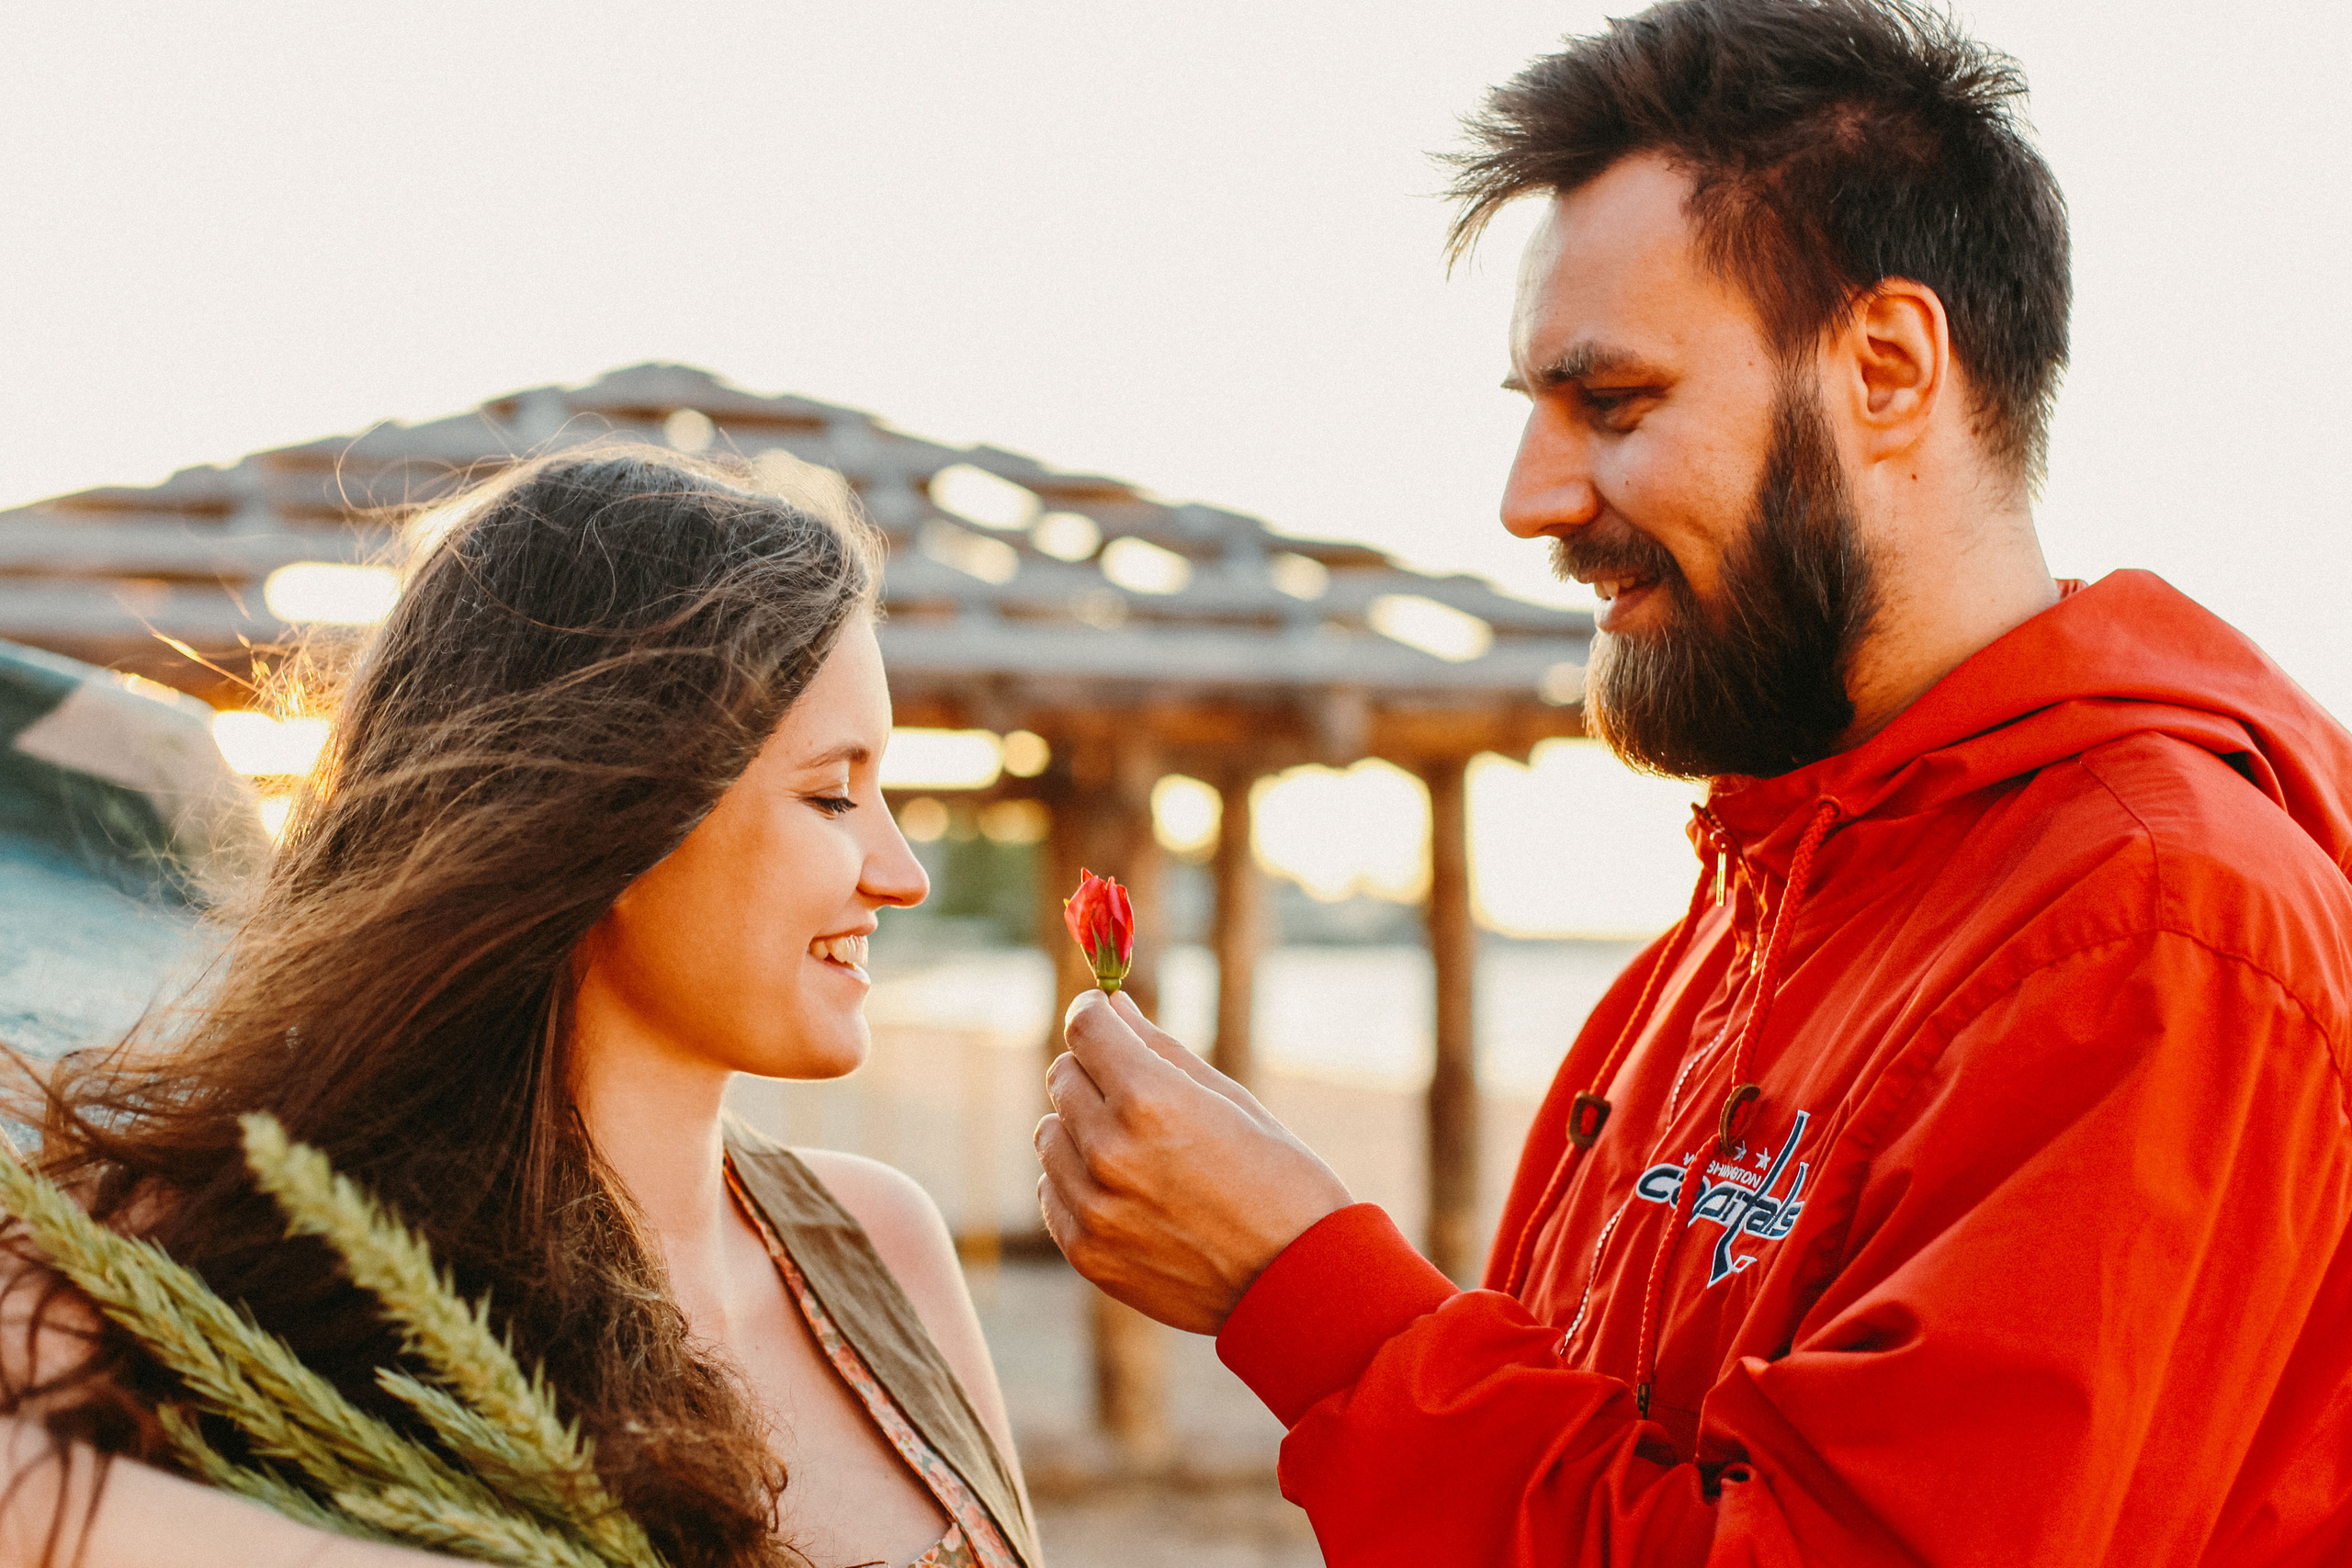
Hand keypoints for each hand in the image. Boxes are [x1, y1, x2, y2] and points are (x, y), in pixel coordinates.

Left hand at [1035, 990, 1351, 1333]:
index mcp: (1150, 1100)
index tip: (1103, 1015)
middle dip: (1094, 1070)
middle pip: (1063, 1076)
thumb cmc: (1281, 1180)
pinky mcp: (1086, 1252)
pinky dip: (1077, 1179)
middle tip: (1137, 1090)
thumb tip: (1111, 1005)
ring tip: (1139, 1148)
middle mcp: (1109, 1150)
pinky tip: (1126, 1190)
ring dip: (1081, 1127)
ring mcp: (1093, 1207)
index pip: (1084, 1029)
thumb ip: (1159, 1049)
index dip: (1094, 1013)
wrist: (1298, 1284)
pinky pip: (1052, 1189)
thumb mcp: (1230, 1100)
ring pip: (1050, 1132)